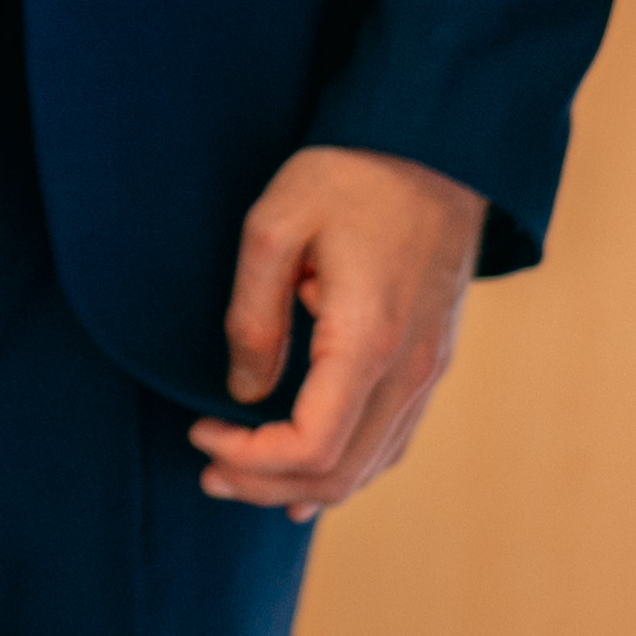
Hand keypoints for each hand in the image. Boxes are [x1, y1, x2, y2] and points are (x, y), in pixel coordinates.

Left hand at [190, 147, 488, 515]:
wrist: (435, 150)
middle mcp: (410, 371)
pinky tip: (310, 479)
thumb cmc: (349, 177)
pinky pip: (393, 441)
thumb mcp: (274, 226)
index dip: (250, 458)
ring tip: (241, 477)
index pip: (312, 445)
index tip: (200, 431)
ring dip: (304, 485)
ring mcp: (430, 371)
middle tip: (206, 471)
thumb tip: (243, 392)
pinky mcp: (434, 362)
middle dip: (267, 485)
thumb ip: (253, 316)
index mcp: (368, 341)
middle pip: (341, 472)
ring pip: (372, 466)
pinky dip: (348, 469)